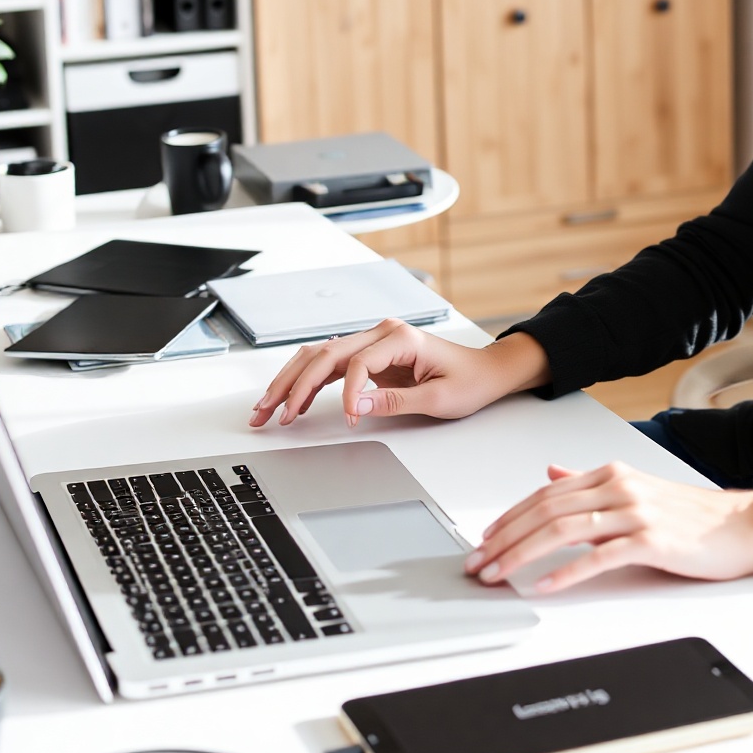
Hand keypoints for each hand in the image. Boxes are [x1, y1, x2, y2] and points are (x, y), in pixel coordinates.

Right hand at [250, 325, 548, 428]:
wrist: (485, 371)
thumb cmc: (468, 381)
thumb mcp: (438, 399)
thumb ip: (395, 402)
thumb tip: (355, 404)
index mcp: (401, 338)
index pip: (358, 364)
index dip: (348, 394)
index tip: (349, 419)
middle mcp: (382, 333)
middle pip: (325, 354)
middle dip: (294, 384)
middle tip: (269, 412)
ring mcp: (373, 343)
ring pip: (320, 357)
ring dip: (292, 381)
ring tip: (267, 407)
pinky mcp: (370, 356)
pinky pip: (331, 366)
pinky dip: (308, 382)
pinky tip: (291, 402)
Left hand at [465, 461, 752, 594]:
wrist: (742, 525)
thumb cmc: (691, 515)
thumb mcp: (636, 490)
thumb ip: (591, 482)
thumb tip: (552, 471)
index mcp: (612, 474)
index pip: (546, 494)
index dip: (510, 517)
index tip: (484, 540)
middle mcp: (619, 487)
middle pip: (547, 510)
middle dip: (505, 538)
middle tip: (478, 563)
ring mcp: (635, 512)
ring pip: (564, 529)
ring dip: (523, 554)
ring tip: (499, 574)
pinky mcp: (651, 540)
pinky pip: (598, 556)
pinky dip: (566, 571)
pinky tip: (544, 585)